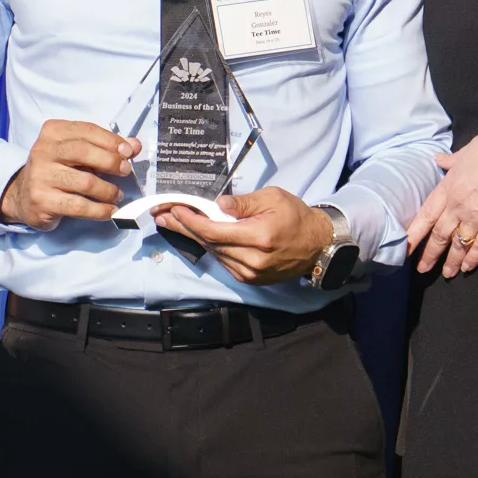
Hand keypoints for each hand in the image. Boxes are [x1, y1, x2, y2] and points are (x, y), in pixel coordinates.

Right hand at [0, 119, 139, 229]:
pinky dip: (99, 210)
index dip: (111, 140)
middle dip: (111, 161)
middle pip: (84, 152)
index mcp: (52, 132)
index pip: (87, 131)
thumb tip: (134, 145)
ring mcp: (40, 176)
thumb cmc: (57, 169)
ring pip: (85, 182)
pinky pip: (78, 206)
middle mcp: (43, 150)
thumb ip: (105, 147)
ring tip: (117, 195)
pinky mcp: (42, 200)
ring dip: (108, 190)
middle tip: (126, 171)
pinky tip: (109, 210)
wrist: (23, 195)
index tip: (129, 151)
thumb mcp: (78, 153)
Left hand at [155, 188, 332, 283]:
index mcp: (259, 237)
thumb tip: (217, 205)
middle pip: (209, 243)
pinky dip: (209, 246)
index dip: (191, 221)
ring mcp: (250, 273)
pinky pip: (223, 261)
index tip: (175, 209)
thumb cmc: (295, 216)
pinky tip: (197, 234)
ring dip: (192, 237)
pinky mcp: (250, 279)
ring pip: (213, 253)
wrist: (316, 245)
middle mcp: (252, 260)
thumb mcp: (273, 198)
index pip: (214, 231)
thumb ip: (244, 203)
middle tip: (161, 215)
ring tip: (173, 223)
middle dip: (183, 227)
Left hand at [406, 120, 477, 277]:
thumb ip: (453, 160)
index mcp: (450, 186)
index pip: (426, 214)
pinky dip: (472, 260)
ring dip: (450, 261)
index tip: (405, 245)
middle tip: (421, 269)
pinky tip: (467, 269)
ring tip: (445, 274)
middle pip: (439, 234)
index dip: (415, 232)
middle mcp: (458, 206)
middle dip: (429, 253)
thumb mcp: (470, 148)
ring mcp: (477, 218)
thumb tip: (438, 159)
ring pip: (458, 245)